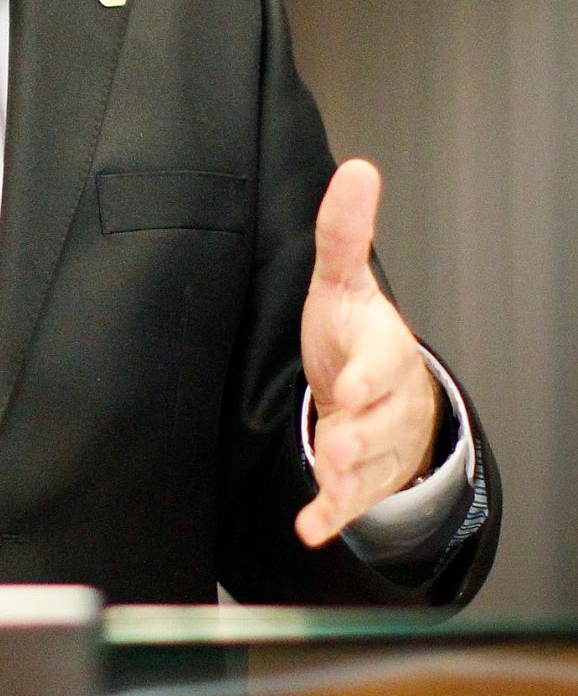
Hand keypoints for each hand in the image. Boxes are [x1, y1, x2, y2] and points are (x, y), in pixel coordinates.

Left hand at [294, 159, 439, 548]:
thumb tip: (357, 168)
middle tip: (336, 436)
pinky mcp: (358, 478)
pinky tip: (309, 527)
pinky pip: (350, 501)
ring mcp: (375, 444)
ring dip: (346, 474)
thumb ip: (344, 232)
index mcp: (381, 351)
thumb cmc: (355, 336)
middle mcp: (385, 401)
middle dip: (359, 431)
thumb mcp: (343, 282)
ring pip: (369, 463)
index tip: (350, 384)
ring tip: (325, 479)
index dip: (367, 375)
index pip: (380, 362)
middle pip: (379, 420)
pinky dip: (330, 515)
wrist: (376, 394)